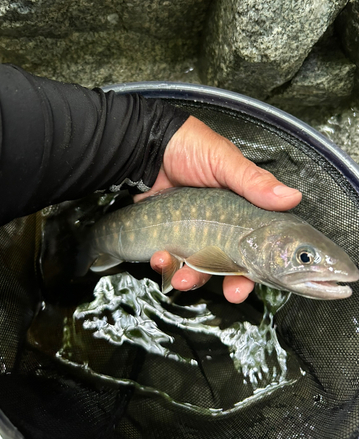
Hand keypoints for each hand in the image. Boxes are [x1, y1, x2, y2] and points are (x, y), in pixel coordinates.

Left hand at [134, 115, 301, 302]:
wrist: (145, 146)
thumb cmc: (188, 146)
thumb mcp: (223, 161)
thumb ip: (253, 182)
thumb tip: (291, 197)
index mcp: (240, 210)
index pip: (256, 245)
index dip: (257, 268)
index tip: (253, 282)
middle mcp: (219, 226)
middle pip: (231, 264)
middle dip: (231, 283)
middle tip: (232, 293)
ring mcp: (192, 233)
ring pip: (198, 267)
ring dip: (192, 278)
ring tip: (182, 276)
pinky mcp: (168, 236)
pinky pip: (170, 259)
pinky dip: (165, 264)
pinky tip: (160, 257)